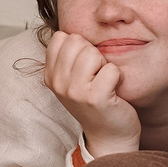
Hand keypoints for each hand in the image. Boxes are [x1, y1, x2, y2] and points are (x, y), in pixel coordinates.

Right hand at [44, 31, 141, 157]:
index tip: (85, 67)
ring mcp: (74, 91)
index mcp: (50, 75)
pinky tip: (113, 92)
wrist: (110, 135)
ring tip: (104, 83)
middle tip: (96, 77)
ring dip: (105, 65)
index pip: (61, 37)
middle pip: (78, 41)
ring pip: (93, 52)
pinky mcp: (95, 98)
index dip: (79, 47)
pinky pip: (112, 69)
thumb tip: (72, 31)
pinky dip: (117, 78)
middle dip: (93, 54)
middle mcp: (58, 83)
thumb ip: (68, 57)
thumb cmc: (95, 103)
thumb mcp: (73, 79)